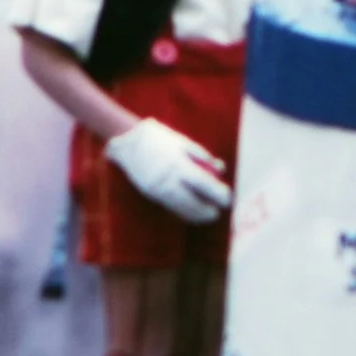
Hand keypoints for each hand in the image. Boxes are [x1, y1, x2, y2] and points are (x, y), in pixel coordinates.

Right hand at [104, 118, 229, 223]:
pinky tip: (190, 213)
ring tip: (206, 216)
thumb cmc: (159, 139)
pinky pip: (168, 205)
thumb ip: (202, 156)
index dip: (216, 193)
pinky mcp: (148, 192)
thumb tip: (220, 169)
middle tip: (216, 214)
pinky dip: (181, 211)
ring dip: (193, 214)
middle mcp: (167, 179)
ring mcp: (156, 188)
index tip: (227, 199)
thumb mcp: (182, 142)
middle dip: (205, 210)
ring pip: (178, 207)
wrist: (127, 141)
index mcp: (178, 165)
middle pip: (190, 201)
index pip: (202, 183)